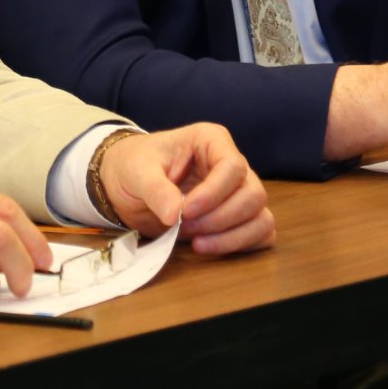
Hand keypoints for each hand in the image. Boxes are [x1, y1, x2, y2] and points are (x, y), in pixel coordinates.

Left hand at [93, 125, 275, 254]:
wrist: (126, 185)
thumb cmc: (135, 166)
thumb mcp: (137, 171)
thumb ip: (156, 190)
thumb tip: (175, 215)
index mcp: (212, 141)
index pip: (233, 167)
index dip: (214, 194)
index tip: (184, 212)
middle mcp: (233, 165)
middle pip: (253, 194)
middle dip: (221, 219)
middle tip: (184, 227)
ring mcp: (238, 193)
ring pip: (260, 217)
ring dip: (231, 237)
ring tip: (195, 242)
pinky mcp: (238, 218)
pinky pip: (260, 233)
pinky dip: (241, 245)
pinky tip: (209, 247)